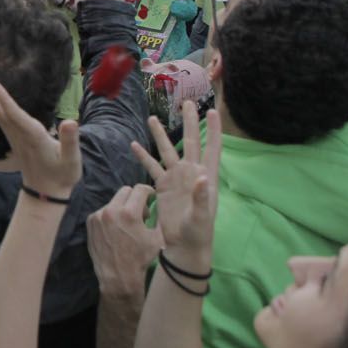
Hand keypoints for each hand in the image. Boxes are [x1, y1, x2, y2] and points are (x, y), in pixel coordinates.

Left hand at [0, 65, 80, 198]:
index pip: (16, 116)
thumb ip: (70, 141)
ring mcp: (12, 134)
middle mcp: (18, 133)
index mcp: (33, 137)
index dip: (5, 101)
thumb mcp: (72, 160)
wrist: (46, 191)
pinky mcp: (11, 134)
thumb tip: (70, 122)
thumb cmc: (62, 174)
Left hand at [86, 184, 161, 299]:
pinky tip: (116, 230)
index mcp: (129, 213)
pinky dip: (111, 216)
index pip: (140, 189)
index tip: (151, 198)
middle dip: (135, 199)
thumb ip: (160, 218)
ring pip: (114, 201)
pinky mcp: (90, 221)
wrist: (118, 275)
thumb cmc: (140, 258)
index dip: (149, 192)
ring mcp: (98, 216)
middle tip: (141, 212)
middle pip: (126, 191)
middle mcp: (110, 211)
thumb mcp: (157, 238)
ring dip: (122, 208)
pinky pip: (103, 211)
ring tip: (128, 224)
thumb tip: (162, 204)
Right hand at [131, 103, 220, 255]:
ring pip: (167, 150)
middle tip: (187, 102)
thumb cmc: (198, 233)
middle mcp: (191, 173)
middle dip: (189, 122)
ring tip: (152, 118)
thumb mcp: (202, 217)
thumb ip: (202, 198)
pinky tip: (134, 145)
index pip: (211, 148)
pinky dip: (142, 156)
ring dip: (160, 135)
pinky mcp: (162, 186)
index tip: (212, 111)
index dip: (213, 130)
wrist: (183, 246)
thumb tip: (202, 178)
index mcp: (205, 176)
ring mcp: (176, 178)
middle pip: (190, 141)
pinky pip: (151, 167)